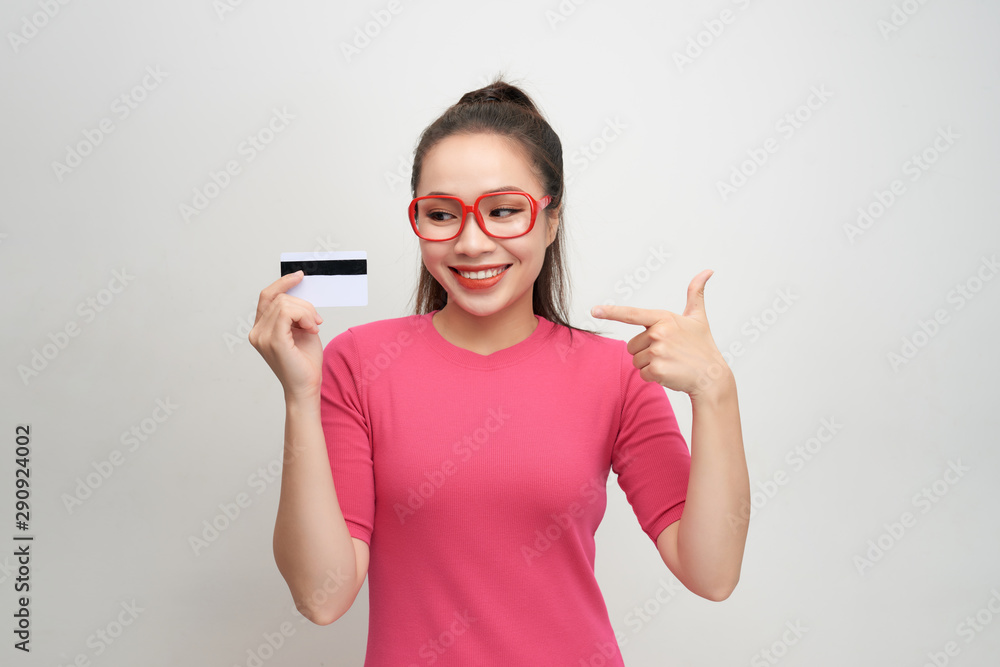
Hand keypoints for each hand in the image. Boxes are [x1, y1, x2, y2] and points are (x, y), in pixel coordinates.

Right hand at [248, 271, 324, 401]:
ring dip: (306, 311)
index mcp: (261, 328)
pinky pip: (287, 312)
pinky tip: (311, 328)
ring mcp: (262, 336)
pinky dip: (304, 316)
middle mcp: (257, 332)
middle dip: (303, 304)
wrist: (307, 387)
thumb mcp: (302, 329)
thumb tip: (301, 291)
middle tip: (316, 320)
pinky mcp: (273, 340)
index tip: (299, 276)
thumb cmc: (305, 362)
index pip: (267, 296)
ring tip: (312, 327)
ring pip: (285, 303)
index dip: (282, 283)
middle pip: (279, 298)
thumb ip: (297, 312)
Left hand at [591, 269, 730, 397]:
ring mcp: (657, 351)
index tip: (594, 310)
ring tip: (670, 363)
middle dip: (645, 352)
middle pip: (631, 345)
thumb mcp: (698, 318)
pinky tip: (670, 373)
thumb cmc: (703, 347)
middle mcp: (659, 332)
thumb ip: (696, 293)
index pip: (632, 314)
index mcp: (664, 318)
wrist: (712, 377)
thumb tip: (707, 271)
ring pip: (636, 360)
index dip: (611, 312)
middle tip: (668, 353)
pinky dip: (653, 377)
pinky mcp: (657, 369)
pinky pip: (642, 374)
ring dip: (649, 365)